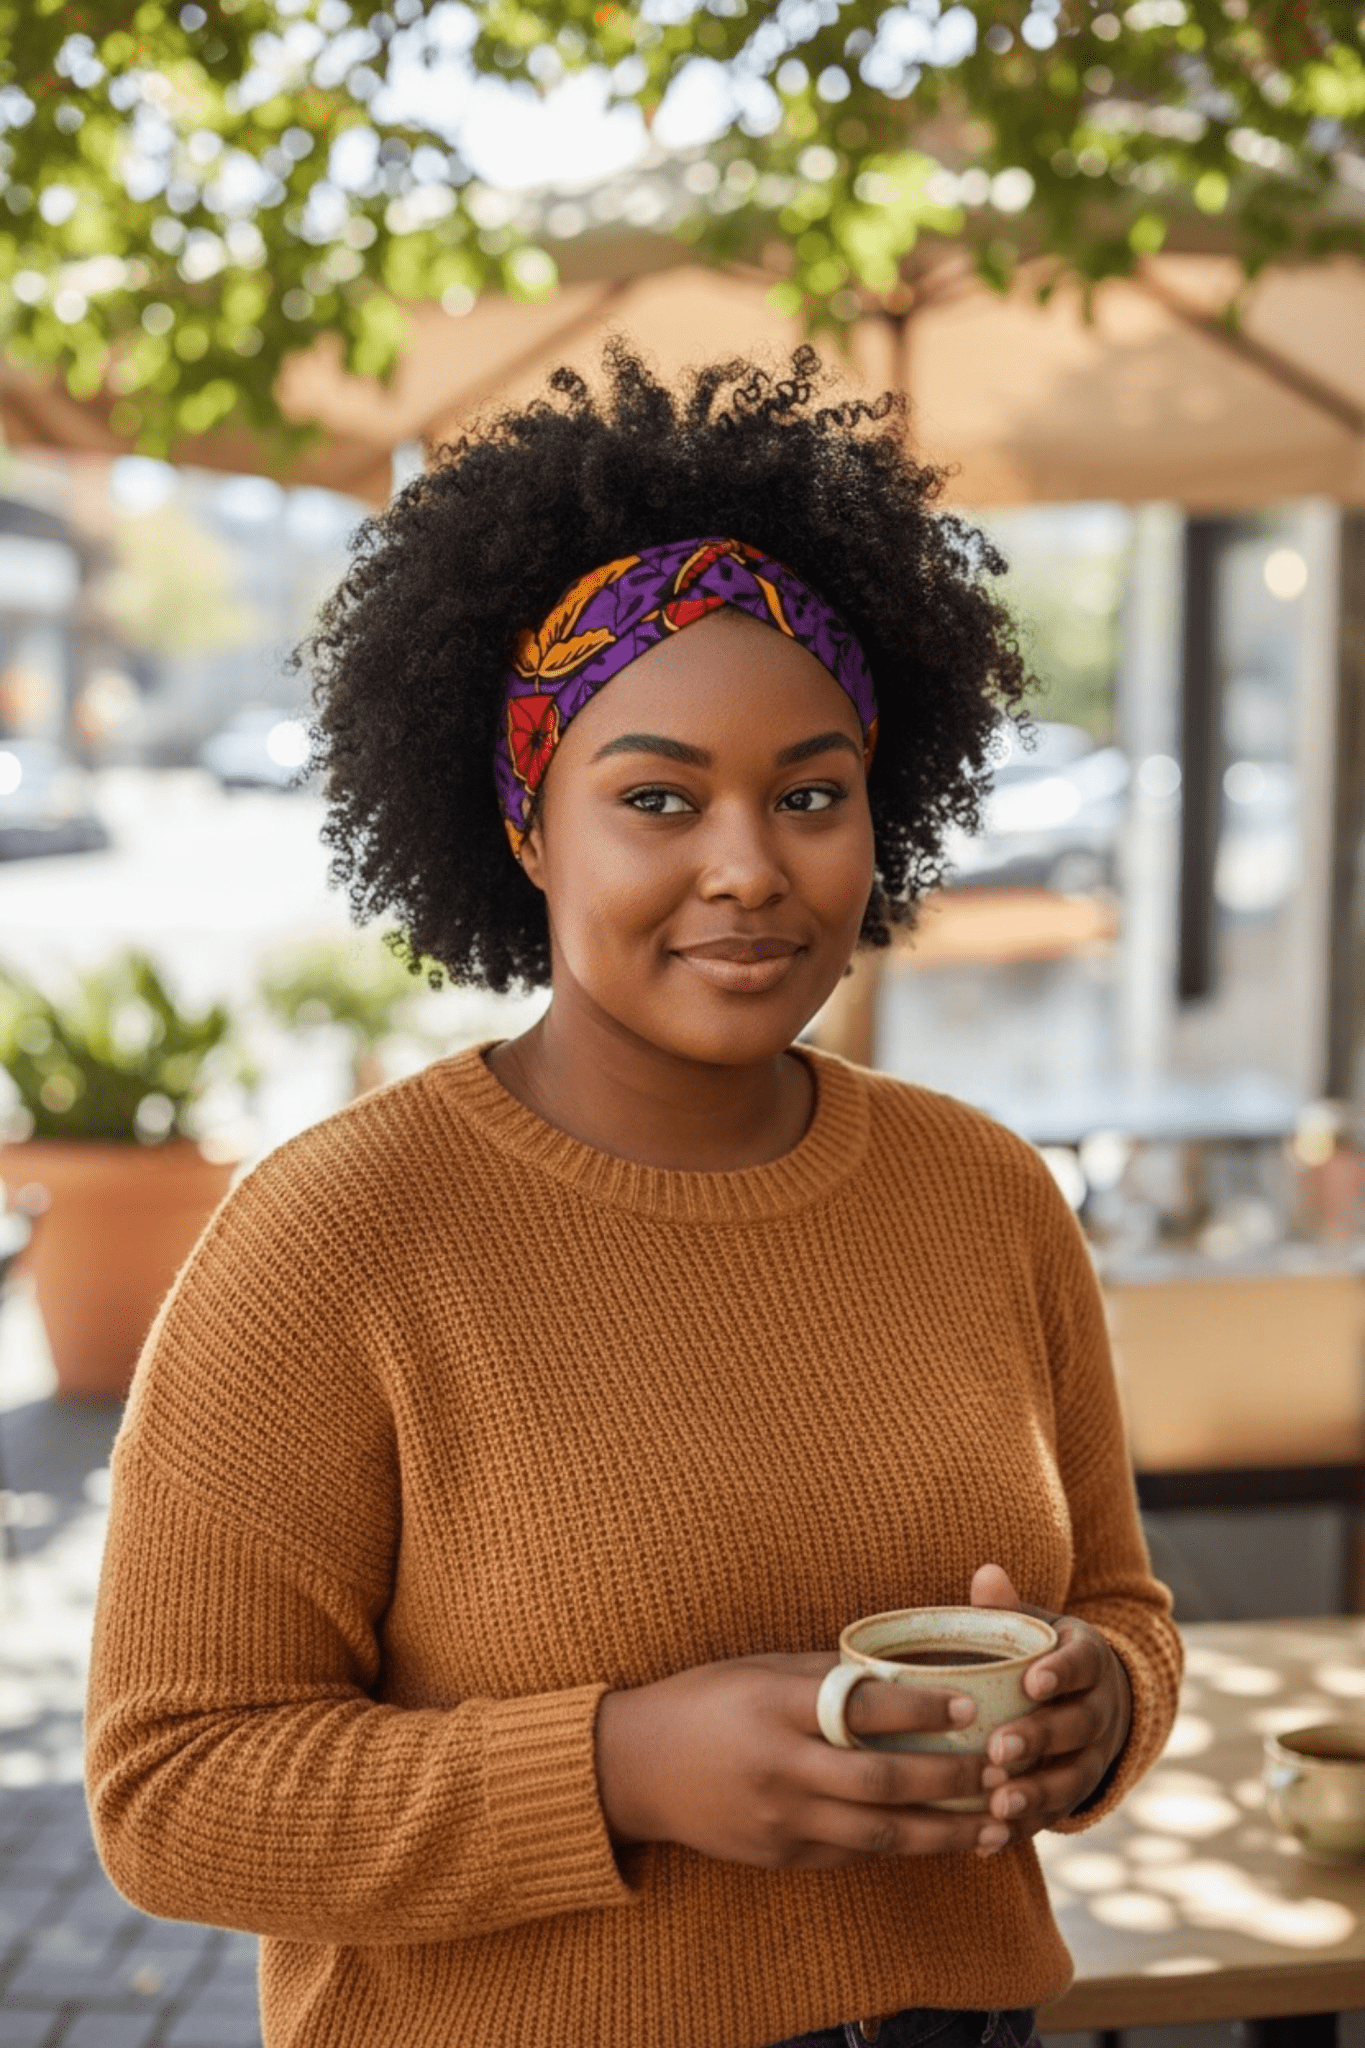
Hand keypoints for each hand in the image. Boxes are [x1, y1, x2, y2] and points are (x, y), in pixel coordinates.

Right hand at [596, 1652, 1018, 1869]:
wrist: (636, 1767)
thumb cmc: (706, 1700)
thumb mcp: (761, 1671)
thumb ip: (826, 1678)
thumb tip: (902, 1671)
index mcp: (775, 1706)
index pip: (863, 1708)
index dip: (922, 1708)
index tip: (969, 1704)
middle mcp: (780, 1767)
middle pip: (882, 1780)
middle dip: (949, 1778)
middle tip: (999, 1768)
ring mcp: (780, 1820)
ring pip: (879, 1834)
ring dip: (943, 1831)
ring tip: (994, 1822)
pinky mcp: (781, 1856)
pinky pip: (853, 1854)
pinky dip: (901, 1847)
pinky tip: (940, 1840)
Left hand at [970, 1563, 1131, 1853]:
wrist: (1092, 1701)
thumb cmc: (1042, 1656)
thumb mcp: (1034, 1625)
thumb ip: (1008, 1607)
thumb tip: (986, 1575)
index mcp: (1089, 1661)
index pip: (1081, 1664)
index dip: (1061, 1673)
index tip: (1032, 1681)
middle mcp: (1100, 1712)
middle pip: (1077, 1727)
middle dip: (1040, 1739)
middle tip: (998, 1749)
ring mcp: (1092, 1758)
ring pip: (1072, 1779)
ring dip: (1036, 1794)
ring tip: (997, 1804)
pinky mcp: (1075, 1795)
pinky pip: (1055, 1817)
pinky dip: (1024, 1830)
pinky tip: (988, 1842)